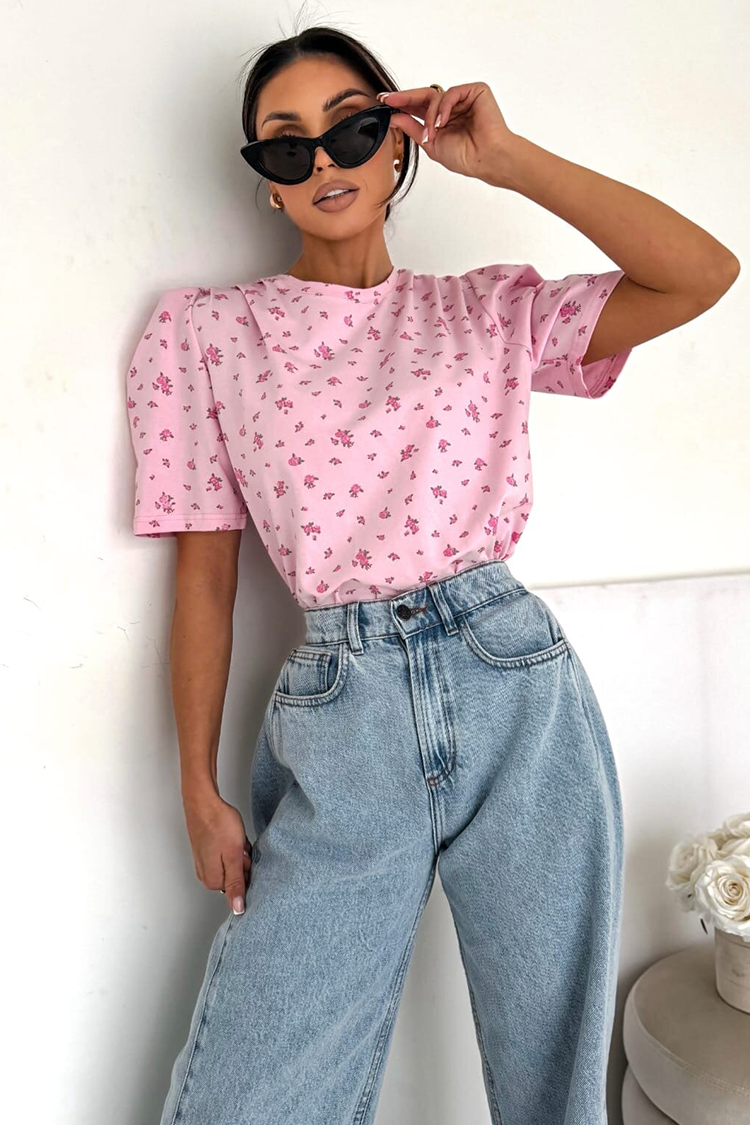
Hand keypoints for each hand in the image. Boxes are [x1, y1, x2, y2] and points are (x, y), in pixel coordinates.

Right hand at [183, 790, 252, 914]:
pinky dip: (234, 846)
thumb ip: (236, 884)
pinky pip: (227, 854)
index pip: (240, 888)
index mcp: (212, 881)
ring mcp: (205, 862)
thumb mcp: (233, 856)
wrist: (204, 801)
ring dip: (240, 853)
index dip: (248, 871)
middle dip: (244, 863)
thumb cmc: (218, 824)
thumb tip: (238, 909)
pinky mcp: (207, 850)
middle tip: (241, 847)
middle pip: (236, 876)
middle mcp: (206, 875)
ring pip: (233, 864)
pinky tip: (233, 836)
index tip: (246, 859)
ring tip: (236, 839)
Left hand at [378, 82, 519, 182]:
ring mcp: (464, 98)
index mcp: (443, 119)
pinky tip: (443, 122)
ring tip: (432, 133)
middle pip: (424, 96)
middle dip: (404, 98)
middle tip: (387, 99)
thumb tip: (393, 116)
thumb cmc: (466, 156)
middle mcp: (452, 107)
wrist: (486, 159)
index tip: (383, 103)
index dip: (401, 104)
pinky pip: (451, 93)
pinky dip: (444, 107)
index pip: (419, 107)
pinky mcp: (476, 91)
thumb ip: (412, 128)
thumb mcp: (430, 143)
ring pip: (436, 96)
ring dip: (429, 116)